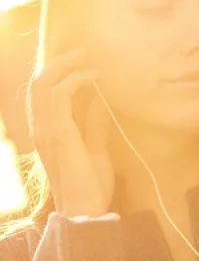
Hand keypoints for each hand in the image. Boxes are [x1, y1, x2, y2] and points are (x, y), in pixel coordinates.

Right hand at [29, 48, 113, 217]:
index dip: (55, 74)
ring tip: (85, 56)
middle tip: (80, 51)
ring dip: (65, 65)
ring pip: (44, 84)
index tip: (78, 62)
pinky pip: (59, 94)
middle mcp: (41, 129)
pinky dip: (75, 80)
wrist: (86, 209)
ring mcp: (46, 130)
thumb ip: (94, 125)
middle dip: (58, 63)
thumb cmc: (91, 186)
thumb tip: (98, 100)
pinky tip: (92, 77)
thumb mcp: (96, 149)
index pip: (41, 95)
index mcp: (47, 133)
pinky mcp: (58, 132)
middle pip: (38, 84)